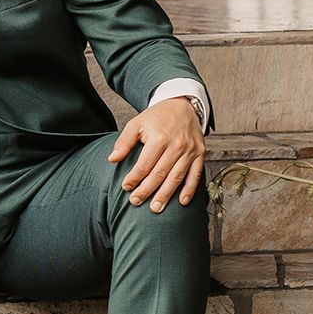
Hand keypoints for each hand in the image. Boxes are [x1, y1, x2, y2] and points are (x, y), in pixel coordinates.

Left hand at [108, 98, 205, 212]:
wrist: (182, 105)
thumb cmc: (156, 117)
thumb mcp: (136, 123)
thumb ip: (124, 142)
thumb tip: (112, 159)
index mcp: (159, 138)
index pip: (144, 164)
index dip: (134, 178)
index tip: (125, 188)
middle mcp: (176, 145)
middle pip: (160, 174)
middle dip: (147, 190)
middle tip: (135, 202)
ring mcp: (190, 150)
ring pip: (176, 177)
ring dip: (166, 195)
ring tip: (156, 208)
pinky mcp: (200, 153)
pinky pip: (195, 174)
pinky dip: (190, 189)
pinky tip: (182, 202)